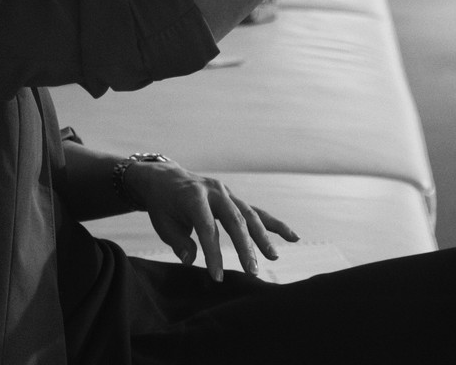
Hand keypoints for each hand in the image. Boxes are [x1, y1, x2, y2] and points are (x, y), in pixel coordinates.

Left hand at [127, 159, 300, 280]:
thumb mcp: (163, 223)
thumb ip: (178, 241)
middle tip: (252, 271)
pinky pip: (257, 211)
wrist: (166, 179)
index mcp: (193, 196)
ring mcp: (227, 192)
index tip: (217, 276)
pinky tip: (292, 237)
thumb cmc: (163, 205)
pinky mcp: (235, 197)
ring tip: (273, 257)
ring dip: (263, 237)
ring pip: (249, 214)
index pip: (207, 228)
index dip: (213, 252)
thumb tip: (191, 260)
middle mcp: (214, 191)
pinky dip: (274, 224)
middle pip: (234, 220)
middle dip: (245, 246)